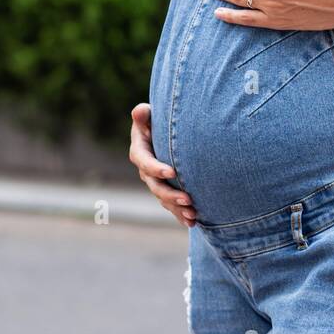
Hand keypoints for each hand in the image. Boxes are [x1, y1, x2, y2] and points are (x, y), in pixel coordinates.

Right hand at [128, 103, 197, 225]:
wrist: (164, 132)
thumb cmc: (156, 120)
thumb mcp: (148, 116)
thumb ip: (143, 116)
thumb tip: (139, 111)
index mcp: (140, 152)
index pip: (145, 162)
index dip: (156, 168)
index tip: (172, 171)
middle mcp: (146, 171)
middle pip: (156, 186)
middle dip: (171, 194)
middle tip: (188, 199)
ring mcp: (156, 183)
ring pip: (165, 199)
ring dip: (178, 208)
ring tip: (193, 214)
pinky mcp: (166, 190)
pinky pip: (172, 205)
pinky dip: (181, 215)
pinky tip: (193, 222)